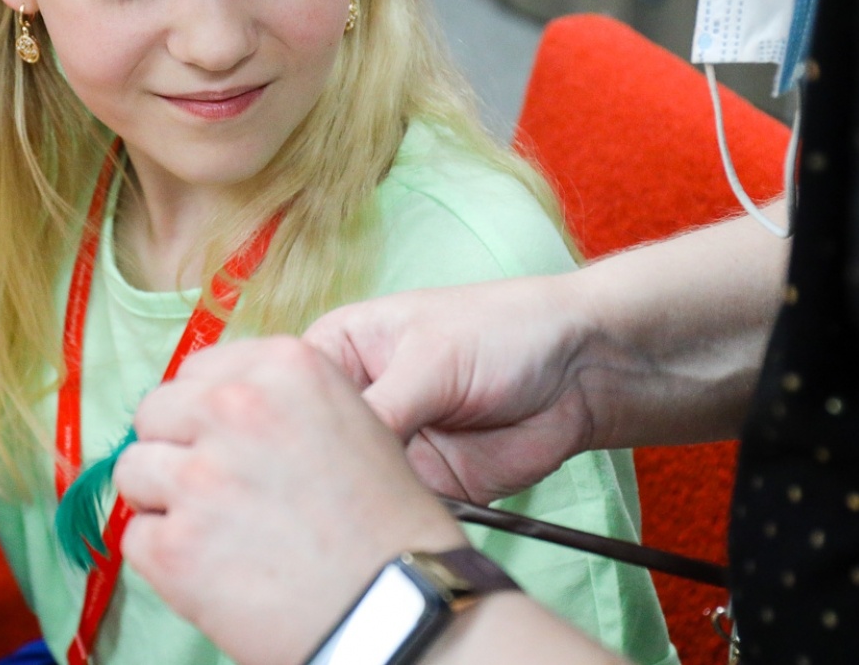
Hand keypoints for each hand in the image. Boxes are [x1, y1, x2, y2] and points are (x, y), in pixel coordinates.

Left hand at [115, 337, 466, 664]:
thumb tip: (209, 406)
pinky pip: (136, 537)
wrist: (399, 614)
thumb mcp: (349, 422)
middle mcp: (236, 408)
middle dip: (177, 451)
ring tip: (219, 534)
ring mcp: (200, 477)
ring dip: (165, 502)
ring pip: (134, 470)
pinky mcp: (175, 546)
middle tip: (219, 494)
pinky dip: (166, 559)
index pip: (195, 372)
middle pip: (155, 413)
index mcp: (285, 367)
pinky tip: (216, 570)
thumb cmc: (386, 529)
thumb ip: (278, 401)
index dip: (204, 414)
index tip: (224, 446)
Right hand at [303, 279, 596, 504]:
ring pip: (350, 485)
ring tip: (346, 519)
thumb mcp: (432, 359)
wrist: (584, 369)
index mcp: (341, 349)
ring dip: (350, 504)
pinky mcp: (426, 483)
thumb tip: (330, 456)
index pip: (286, 391)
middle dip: (313, 474)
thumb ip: (381, 407)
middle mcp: (359, 398)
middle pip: (312, 446)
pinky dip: (391, 523)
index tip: (274, 458)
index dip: (277, 424)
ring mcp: (392, 444)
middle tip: (316, 499)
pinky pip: (395, 511)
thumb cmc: (505, 330)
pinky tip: (386, 529)